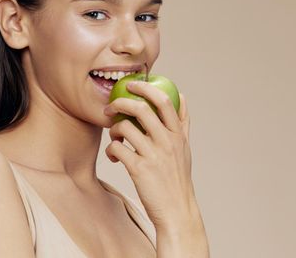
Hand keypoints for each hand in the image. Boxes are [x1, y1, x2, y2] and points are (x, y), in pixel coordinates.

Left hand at [104, 80, 195, 229]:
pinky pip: (117, 149)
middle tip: (110, 107)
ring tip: (115, 137)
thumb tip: (182, 96)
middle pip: (141, 109)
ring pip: (125, 127)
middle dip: (120, 103)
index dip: (145, 87)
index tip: (131, 85)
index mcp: (178, 134)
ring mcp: (153, 155)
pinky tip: (114, 156)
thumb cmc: (177, 177)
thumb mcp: (185, 147)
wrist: (176, 210)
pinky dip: (111, 150)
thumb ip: (183, 121)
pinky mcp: (139, 170)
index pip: (164, 100)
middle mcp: (167, 141)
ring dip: (113, 129)